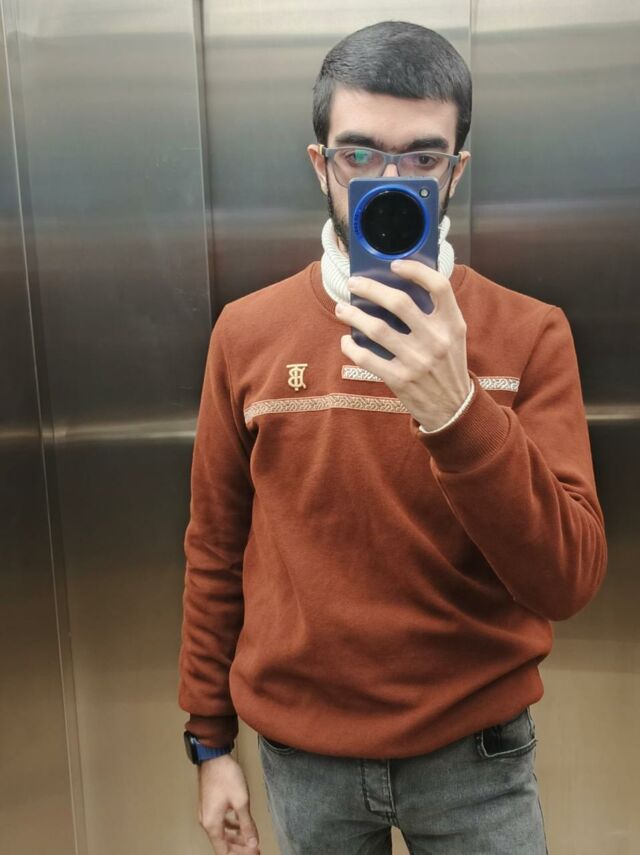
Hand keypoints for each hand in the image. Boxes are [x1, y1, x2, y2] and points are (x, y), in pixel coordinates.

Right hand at [198, 753, 259, 853]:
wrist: (214, 757)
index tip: (254, 852)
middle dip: (240, 848)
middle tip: (255, 848)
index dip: (240, 854)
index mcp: (212, 824)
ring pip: (222, 833)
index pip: (224, 852)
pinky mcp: (209, 805)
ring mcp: (207, 813)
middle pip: (223, 844)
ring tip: (250, 838)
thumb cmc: (225, 775)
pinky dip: (231, 827)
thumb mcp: (241, 802)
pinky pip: (220, 823)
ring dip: (236, 838)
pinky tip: (240, 824)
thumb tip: (253, 842)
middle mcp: (207, 821)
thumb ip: (247, 825)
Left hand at [335, 260, 471, 430]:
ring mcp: (417, 361)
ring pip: (376, 329)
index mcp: (452, 324)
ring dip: (354, 315)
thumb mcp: (454, 337)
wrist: (453, 409)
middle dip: (370, 288)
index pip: (439, 286)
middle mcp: (436, 340)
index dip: (416, 270)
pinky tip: (346, 341)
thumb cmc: (448, 366)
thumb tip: (399, 287)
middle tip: (354, 284)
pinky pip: (367, 358)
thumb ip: (436, 314)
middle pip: (398, 302)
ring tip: (342, 309)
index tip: (394, 265)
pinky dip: (351, 347)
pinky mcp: (400, 379)